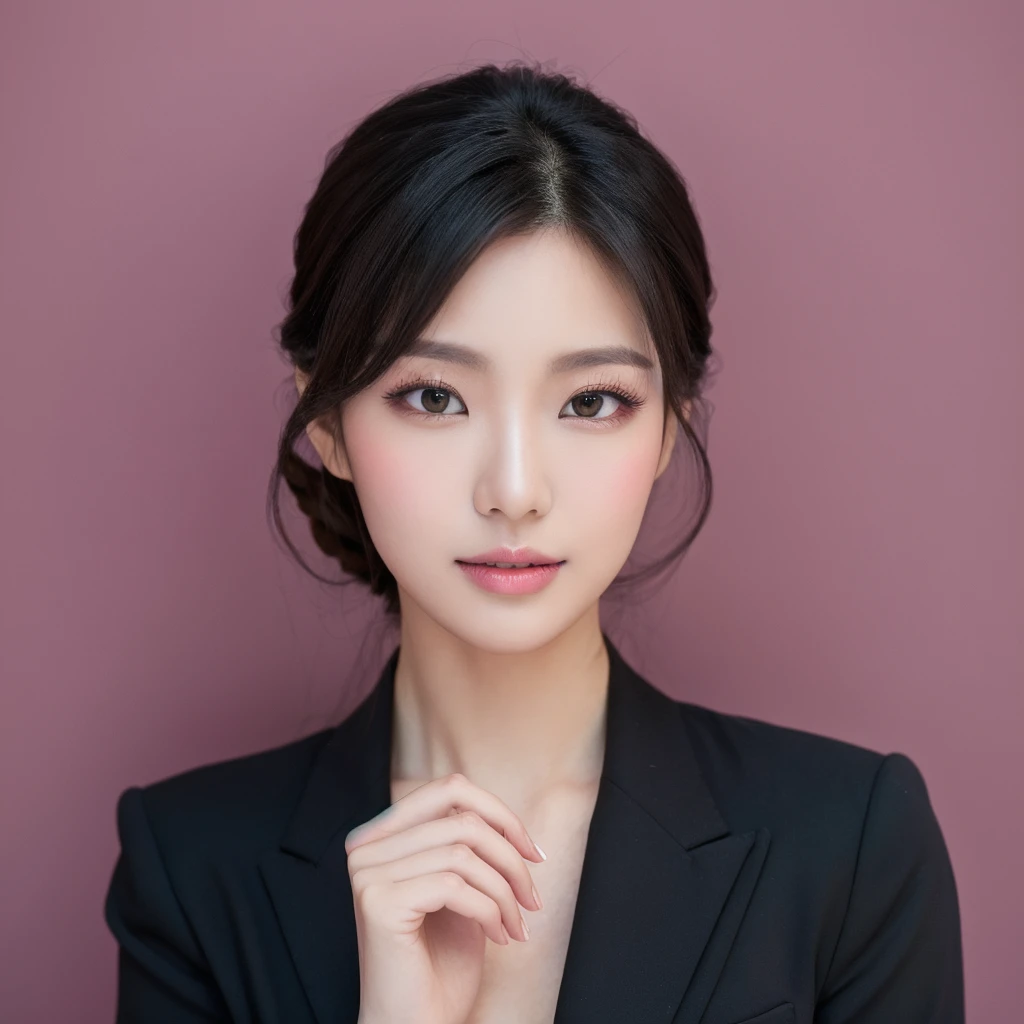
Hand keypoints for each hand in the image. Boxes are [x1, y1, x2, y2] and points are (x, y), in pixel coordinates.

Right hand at [346, 772, 545, 1023]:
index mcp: (381, 837)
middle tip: (533, 896)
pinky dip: (490, 910)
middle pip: (461, 817)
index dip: (499, 813)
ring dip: (505, 891)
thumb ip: (467, 845)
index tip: (533, 851)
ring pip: (464, 852)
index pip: (447, 789)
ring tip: (517, 924)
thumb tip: (504, 817)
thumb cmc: (439, 966)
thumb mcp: (461, 890)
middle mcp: (366, 848)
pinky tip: (500, 937)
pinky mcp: (379, 901)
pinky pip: (455, 886)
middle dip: (510, 854)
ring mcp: (367, 873)